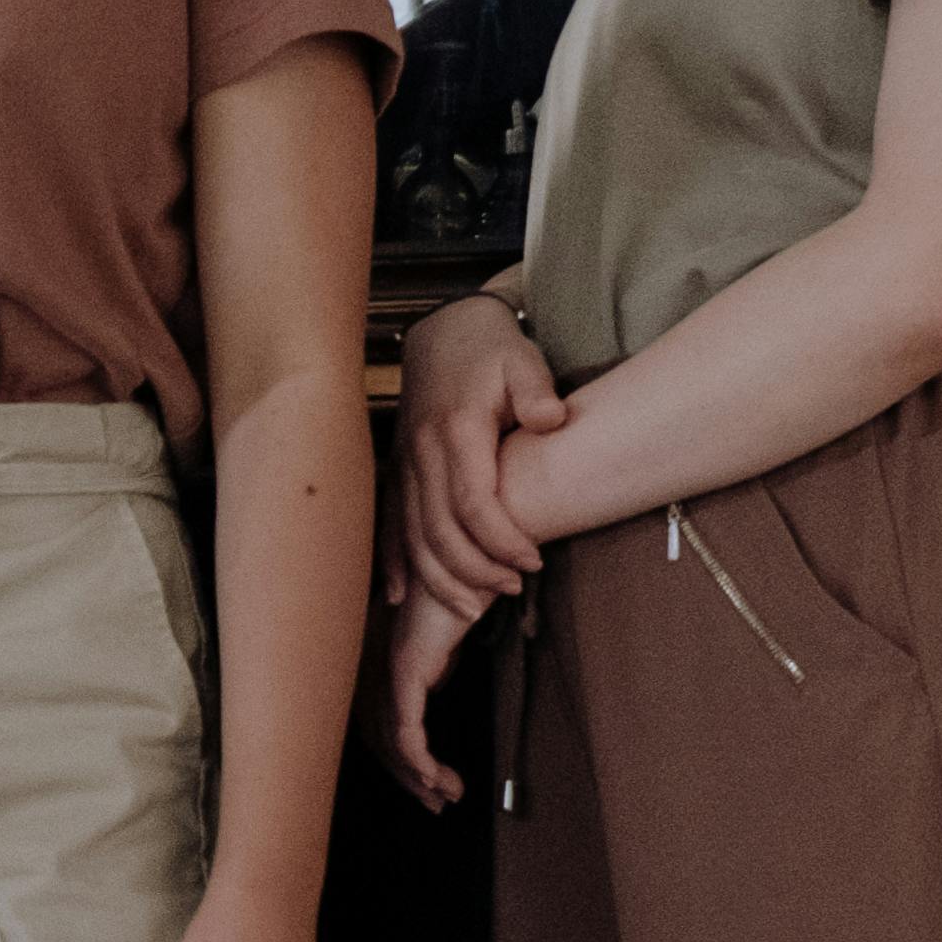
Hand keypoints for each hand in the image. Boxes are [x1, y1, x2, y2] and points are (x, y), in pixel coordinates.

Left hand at [368, 575, 486, 811]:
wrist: (474, 560)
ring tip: (448, 795)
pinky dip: (421, 759)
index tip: (429, 786)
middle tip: (437, 805)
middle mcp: (375, 668)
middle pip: (380, 741)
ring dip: (420, 775)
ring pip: (393, 742)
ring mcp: (387, 669)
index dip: (400, 762)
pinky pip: (407, 728)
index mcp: (378, 663)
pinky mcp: (407, 670)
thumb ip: (429, 666)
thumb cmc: (460, 591)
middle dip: (409, 779)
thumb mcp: (440, 639)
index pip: (378, 726)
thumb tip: (431, 689)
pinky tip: (436, 778)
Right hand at [393, 294, 568, 615]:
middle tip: (512, 589)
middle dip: (474, 570)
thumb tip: (551, 419)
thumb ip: (536, 391)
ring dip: (440, 578)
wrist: (445, 334)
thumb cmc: (492, 352)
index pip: (472, 502)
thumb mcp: (523, 361)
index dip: (500, 540)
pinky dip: (395, 563)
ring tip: (474, 607)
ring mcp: (404, 466)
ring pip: (412, 536)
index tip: (533, 562)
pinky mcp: (397, 473)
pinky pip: (389, 525)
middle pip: (438, 531)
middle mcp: (422, 454)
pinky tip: (401, 597)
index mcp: (456, 431)